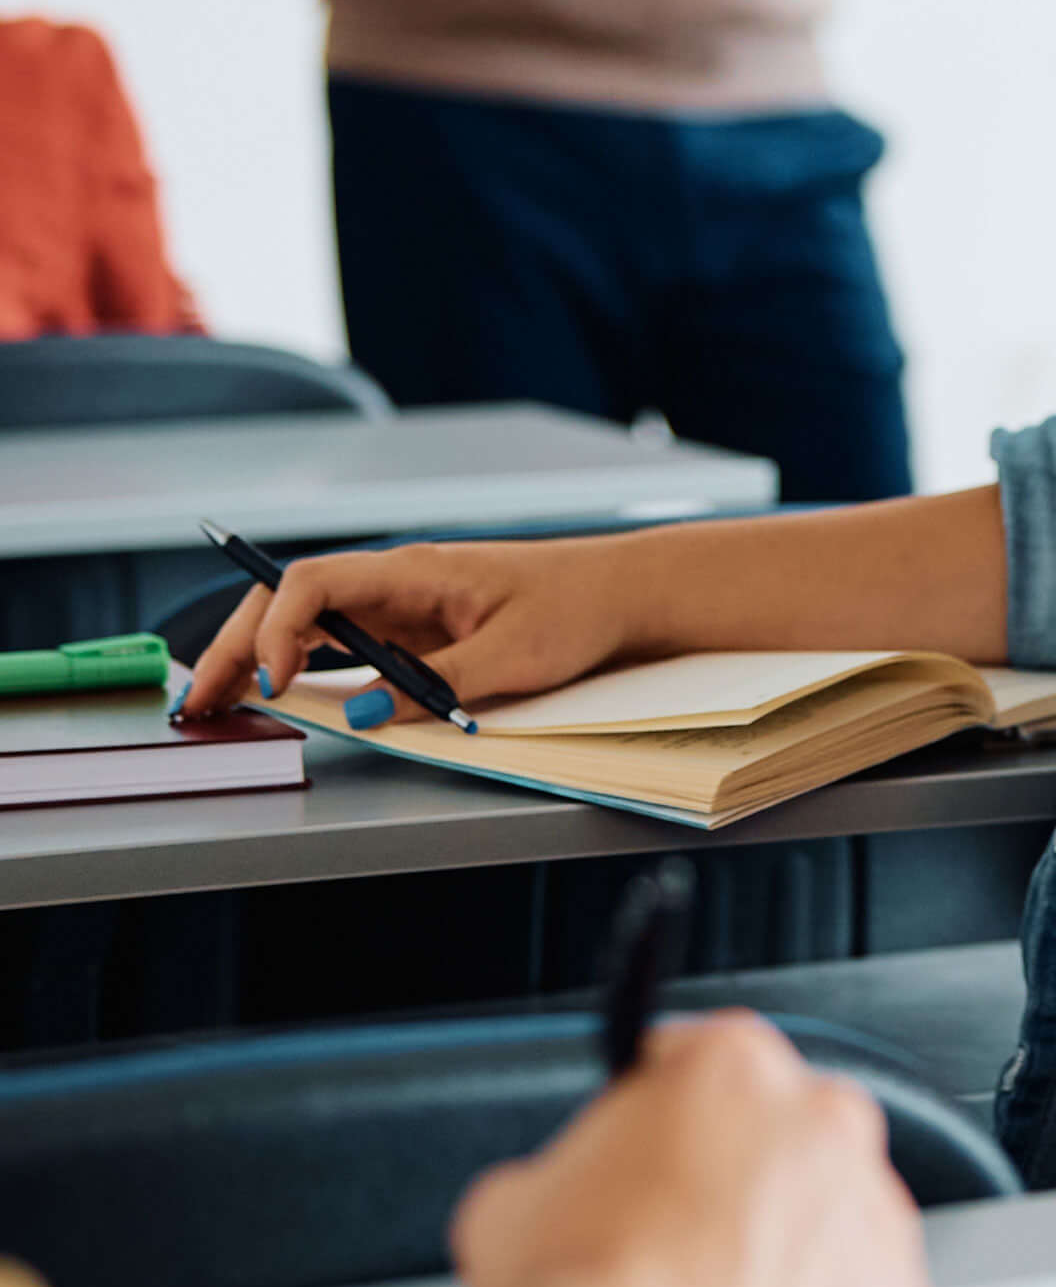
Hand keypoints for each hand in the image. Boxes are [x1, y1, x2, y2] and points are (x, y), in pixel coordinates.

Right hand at [181, 534, 634, 721]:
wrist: (623, 593)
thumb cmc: (577, 609)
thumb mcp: (511, 657)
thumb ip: (433, 687)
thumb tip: (356, 715)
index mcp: (416, 571)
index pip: (315, 583)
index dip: (278, 629)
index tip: (275, 683)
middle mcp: (397, 582)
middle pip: (292, 602)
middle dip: (241, 646)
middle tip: (202, 703)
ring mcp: (402, 605)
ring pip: (307, 622)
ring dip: (259, 656)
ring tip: (214, 704)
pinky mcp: (414, 630)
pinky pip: (341, 642)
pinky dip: (299, 666)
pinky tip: (271, 695)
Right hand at [409, 1013, 926, 1286]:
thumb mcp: (515, 1201)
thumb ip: (562, 1169)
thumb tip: (556, 1196)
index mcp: (732, 1062)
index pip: (703, 1059)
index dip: (666, 1111)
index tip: (651, 1148)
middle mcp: (821, 1113)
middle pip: (780, 1129)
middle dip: (736, 1175)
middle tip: (678, 1241)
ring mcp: (869, 1201)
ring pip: (828, 1211)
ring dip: (785, 1246)